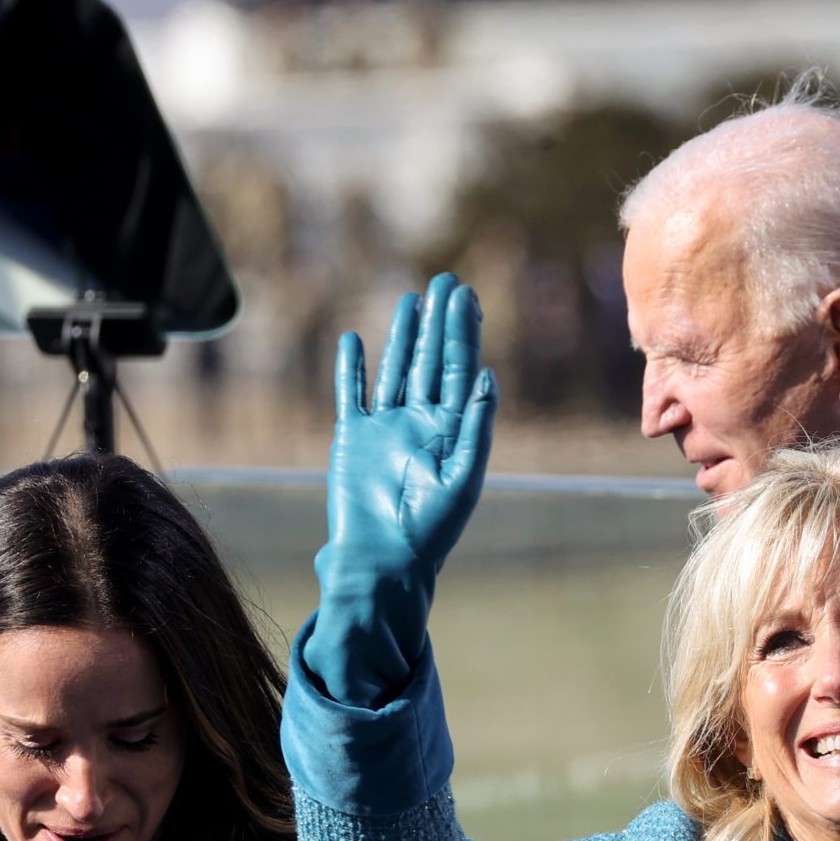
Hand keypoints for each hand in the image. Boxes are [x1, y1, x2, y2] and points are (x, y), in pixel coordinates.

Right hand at [301, 272, 498, 705]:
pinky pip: (352, 394)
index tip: (468, 298)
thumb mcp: (464, 477)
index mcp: (452, 431)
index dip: (464, 333)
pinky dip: (351, 369)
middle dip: (440, 323)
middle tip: (447, 282)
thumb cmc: (430, 528)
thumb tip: (488, 377)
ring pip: (395, 370)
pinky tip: (354, 339)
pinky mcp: (353, 438)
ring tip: (411, 300)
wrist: (383, 559)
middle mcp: (421, 424)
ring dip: (403, 337)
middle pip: (431, 361)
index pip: (460, 370)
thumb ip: (476, 426)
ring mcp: (386, 428)